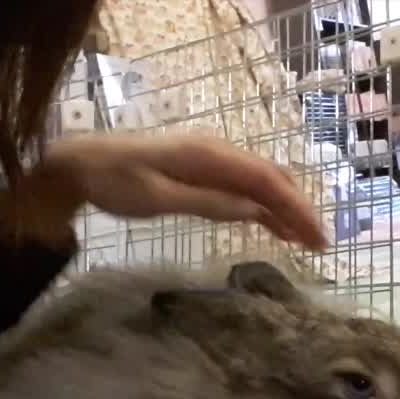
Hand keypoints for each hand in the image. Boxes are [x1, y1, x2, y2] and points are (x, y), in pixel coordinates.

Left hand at [43, 135, 326, 250]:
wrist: (79, 165)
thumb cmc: (114, 182)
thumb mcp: (160, 198)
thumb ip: (209, 203)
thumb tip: (254, 211)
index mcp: (210, 156)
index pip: (267, 181)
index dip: (297, 209)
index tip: (317, 238)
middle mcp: (217, 152)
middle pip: (272, 179)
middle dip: (299, 210)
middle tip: (320, 245)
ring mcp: (210, 161)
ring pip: (260, 183)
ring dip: (284, 209)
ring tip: (305, 241)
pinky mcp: (201, 171)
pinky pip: (241, 187)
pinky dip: (262, 207)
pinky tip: (274, 226)